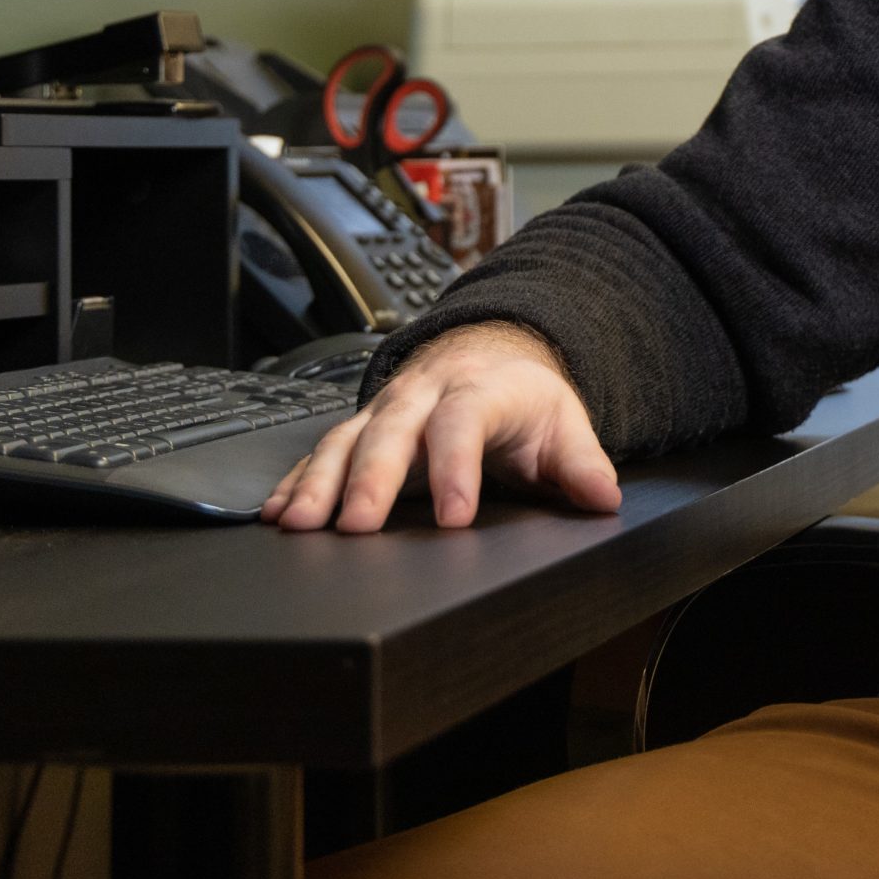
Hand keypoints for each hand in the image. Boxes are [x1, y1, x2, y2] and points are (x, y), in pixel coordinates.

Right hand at [260, 320, 620, 533]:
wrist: (490, 351)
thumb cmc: (523, 397)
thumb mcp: (564, 423)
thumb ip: (580, 463)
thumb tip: (601, 496)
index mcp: (478, 390)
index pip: (464, 423)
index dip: (457, 468)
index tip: (453, 518)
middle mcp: (424, 395)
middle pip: (392, 431)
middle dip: (371, 479)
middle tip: (356, 526)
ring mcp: (386, 410)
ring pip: (346, 440)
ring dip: (320, 482)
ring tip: (299, 523)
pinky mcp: (361, 427)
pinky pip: (322, 451)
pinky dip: (297, 480)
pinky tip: (277, 512)